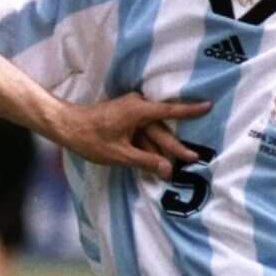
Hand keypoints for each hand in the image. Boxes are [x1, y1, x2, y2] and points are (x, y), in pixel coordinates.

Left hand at [51, 94, 211, 174]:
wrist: (66, 126)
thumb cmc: (91, 138)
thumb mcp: (120, 154)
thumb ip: (145, 161)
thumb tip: (168, 170)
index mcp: (138, 111)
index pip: (170, 112)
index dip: (190, 111)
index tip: (209, 105)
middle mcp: (137, 107)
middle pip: (161, 129)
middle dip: (175, 146)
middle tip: (193, 158)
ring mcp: (130, 112)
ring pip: (152, 132)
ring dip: (161, 147)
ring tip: (176, 163)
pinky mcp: (124, 118)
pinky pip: (142, 131)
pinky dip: (148, 144)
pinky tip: (154, 159)